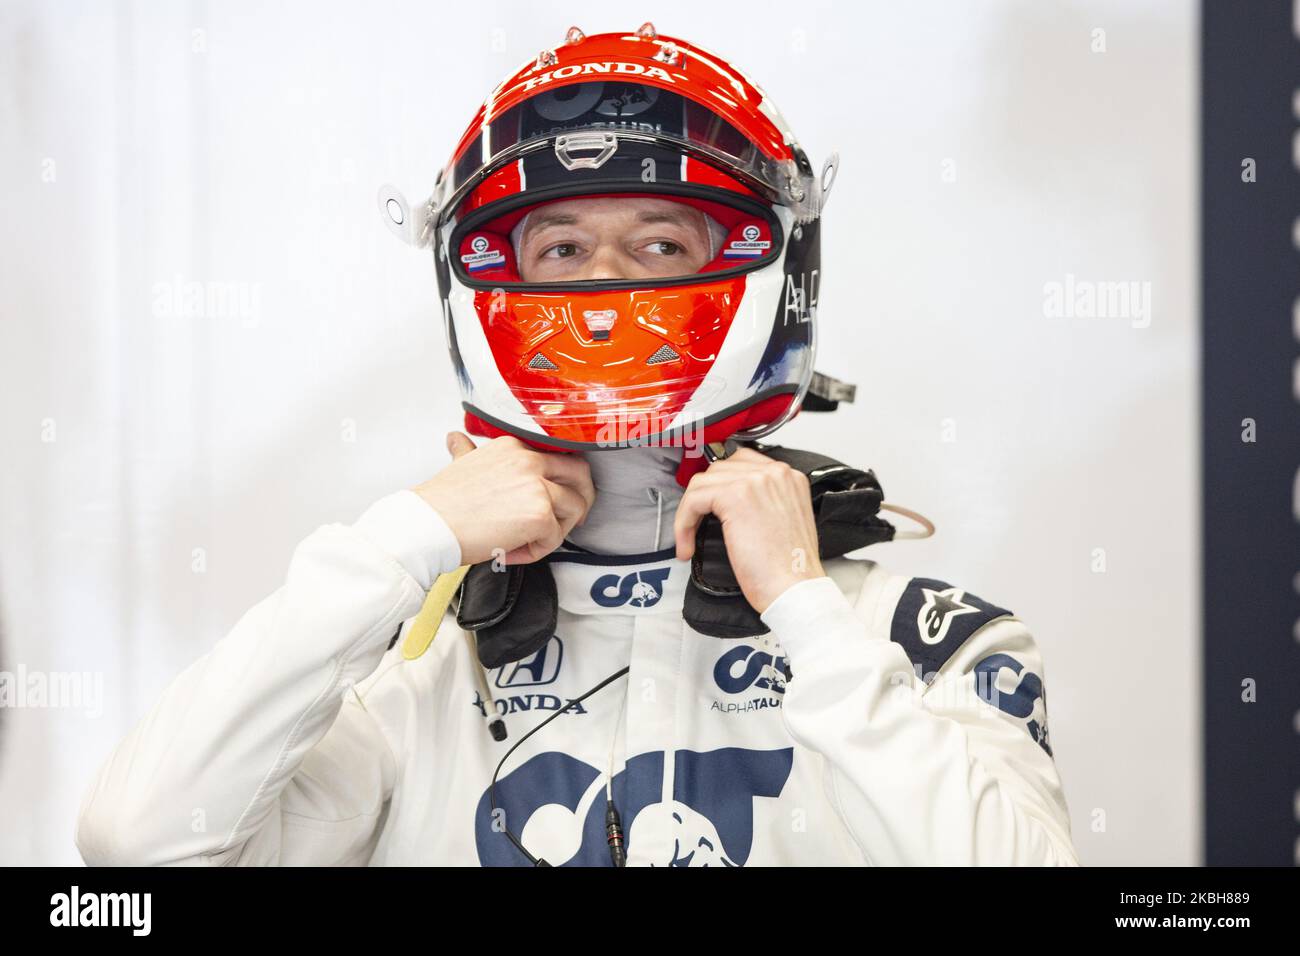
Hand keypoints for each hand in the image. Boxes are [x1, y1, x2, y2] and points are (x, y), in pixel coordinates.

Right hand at [411, 432, 594, 565]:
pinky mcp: (539, 514)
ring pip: (574, 508)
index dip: (565, 479)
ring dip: (557, 530)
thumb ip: (468, 451)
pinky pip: (554, 537)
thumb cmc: (441, 503)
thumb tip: (457, 440)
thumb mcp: (460, 464)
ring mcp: (537, 486)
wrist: (428, 525)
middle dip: (583, 498)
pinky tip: (510, 551)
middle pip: (580, 475)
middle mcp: (529, 459)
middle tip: (573, 520)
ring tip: (528, 542)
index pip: (559, 456)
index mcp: (514, 445)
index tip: (562, 495)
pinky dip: (536, 551)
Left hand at [673, 448, 824, 612]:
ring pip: (703, 483)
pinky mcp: (734, 497)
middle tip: (696, 525)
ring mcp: (754, 481)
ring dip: (689, 513)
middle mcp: (774, 473)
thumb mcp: (784, 522)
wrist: (795, 588)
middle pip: (719, 470)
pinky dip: (683, 523)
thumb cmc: (790, 568)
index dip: (720, 487)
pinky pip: (693, 500)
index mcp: (788, 478)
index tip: (710, 507)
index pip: (742, 464)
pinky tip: (688, 544)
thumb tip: (731, 505)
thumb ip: (764, 502)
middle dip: (703, 498)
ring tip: (690, 539)